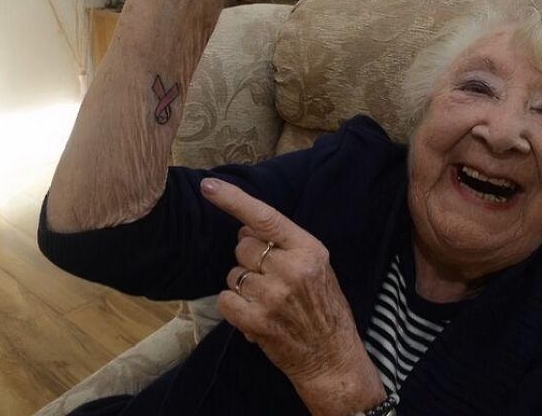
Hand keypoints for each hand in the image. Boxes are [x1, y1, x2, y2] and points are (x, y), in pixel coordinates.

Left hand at [201, 178, 384, 414]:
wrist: (333, 357)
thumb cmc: (324, 306)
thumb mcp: (316, 264)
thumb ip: (284, 243)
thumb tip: (245, 227)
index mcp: (308, 248)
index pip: (264, 217)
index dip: (233, 199)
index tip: (208, 185)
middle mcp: (291, 269)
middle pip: (242, 245)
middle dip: (248, 258)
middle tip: (269, 277)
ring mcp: (273, 296)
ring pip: (233, 273)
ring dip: (242, 285)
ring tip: (266, 299)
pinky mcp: (258, 322)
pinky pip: (225, 300)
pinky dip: (233, 306)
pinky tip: (253, 314)